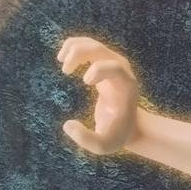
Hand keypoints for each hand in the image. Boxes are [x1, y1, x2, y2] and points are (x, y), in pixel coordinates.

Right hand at [57, 37, 140, 154]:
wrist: (129, 125)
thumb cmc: (116, 134)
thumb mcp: (103, 145)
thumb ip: (86, 139)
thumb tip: (67, 125)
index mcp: (126, 87)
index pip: (115, 67)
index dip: (99, 69)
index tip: (85, 82)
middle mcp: (122, 71)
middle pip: (101, 50)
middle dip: (80, 54)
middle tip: (65, 70)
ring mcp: (113, 65)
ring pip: (93, 44)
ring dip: (74, 48)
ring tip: (62, 62)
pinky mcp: (104, 64)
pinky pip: (89, 46)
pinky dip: (74, 47)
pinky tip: (64, 59)